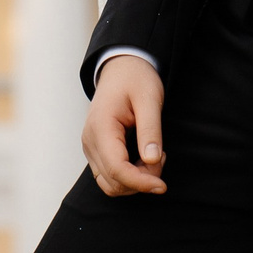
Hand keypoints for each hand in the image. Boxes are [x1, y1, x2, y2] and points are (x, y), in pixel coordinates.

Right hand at [84, 54, 167, 195]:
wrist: (121, 67)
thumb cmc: (136, 78)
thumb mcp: (149, 99)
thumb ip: (150, 130)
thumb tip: (152, 160)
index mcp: (101, 127)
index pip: (116, 169)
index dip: (140, 182)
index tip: (162, 185)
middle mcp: (90, 141)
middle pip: (113, 182)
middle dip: (141, 180)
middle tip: (162, 157)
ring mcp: (91, 147)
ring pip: (110, 184)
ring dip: (135, 180)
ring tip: (154, 156)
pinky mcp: (96, 150)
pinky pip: (110, 175)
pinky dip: (129, 175)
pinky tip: (144, 158)